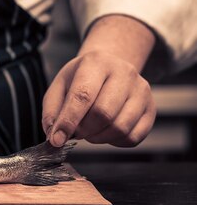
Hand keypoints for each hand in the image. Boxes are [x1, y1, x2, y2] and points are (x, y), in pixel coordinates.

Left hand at [42, 14, 156, 147]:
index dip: (68, 121)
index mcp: (96, 62)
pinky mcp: (151, 108)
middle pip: (103, 113)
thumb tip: (55, 136)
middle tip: (76, 131)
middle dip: (84, 130)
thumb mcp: (59, 86)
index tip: (57, 139)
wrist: (109, 67)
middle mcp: (124, 72)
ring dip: (98, 137)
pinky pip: (133, 137)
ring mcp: (141, 90)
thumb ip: (52, 111)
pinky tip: (105, 132)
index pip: (83, 95)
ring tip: (89, 130)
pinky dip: (114, 142)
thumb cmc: (81, 79)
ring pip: (120, 127)